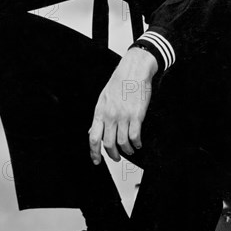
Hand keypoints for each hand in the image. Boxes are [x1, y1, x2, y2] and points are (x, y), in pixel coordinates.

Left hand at [88, 48, 157, 164]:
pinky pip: (135, 136)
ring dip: (127, 150)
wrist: (134, 71)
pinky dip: (136, 143)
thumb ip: (99, 117)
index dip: (94, 152)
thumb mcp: (104, 98)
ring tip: (129, 149)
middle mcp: (110, 116)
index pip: (93, 137)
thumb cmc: (120, 82)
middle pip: (108, 144)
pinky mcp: (137, 116)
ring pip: (122, 142)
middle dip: (113, 155)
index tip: (96, 160)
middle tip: (116, 158)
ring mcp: (123, 116)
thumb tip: (92, 131)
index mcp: (100, 112)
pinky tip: (137, 143)